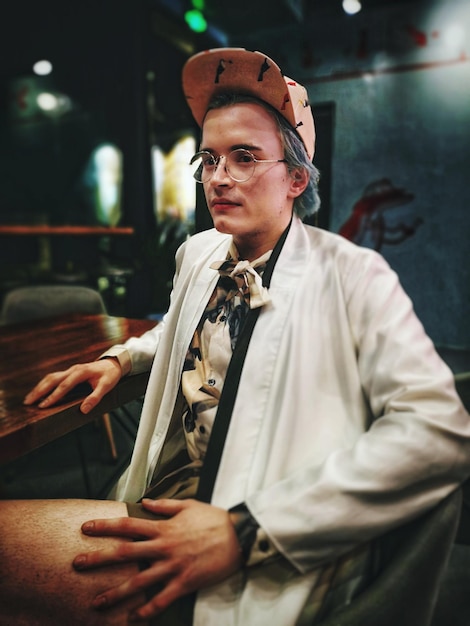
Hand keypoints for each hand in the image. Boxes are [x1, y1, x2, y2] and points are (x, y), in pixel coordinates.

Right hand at [23, 358, 121, 413]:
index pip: (64, 385)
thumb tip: (84, 410)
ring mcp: (70, 370)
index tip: (43, 406)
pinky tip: (39, 392)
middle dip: (39, 391)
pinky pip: (54, 378)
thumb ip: (95, 398)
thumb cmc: (110, 376)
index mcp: (81, 372)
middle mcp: (73, 370)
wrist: (113, 364)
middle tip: (28, 403)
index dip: (53, 396)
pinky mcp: (69, 372)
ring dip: (39, 387)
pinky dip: (44, 385)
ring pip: (50, 377)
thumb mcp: (107, 386)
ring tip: (28, 399)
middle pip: (52, 379)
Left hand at [72, 498, 242, 621]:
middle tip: (77, 564)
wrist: (238, 536)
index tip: (86, 527)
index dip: (105, 526)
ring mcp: (173, 566)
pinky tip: (133, 618)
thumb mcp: (188, 505)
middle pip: (125, 553)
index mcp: (163, 527)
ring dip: (116, 592)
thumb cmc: (213, 519)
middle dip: (99, 559)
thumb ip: (165, 505)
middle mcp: (164, 547)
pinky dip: (147, 611)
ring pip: (139, 581)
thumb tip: (145, 501)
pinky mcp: (184, 582)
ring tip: (97, 602)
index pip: (128, 525)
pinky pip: (162, 600)